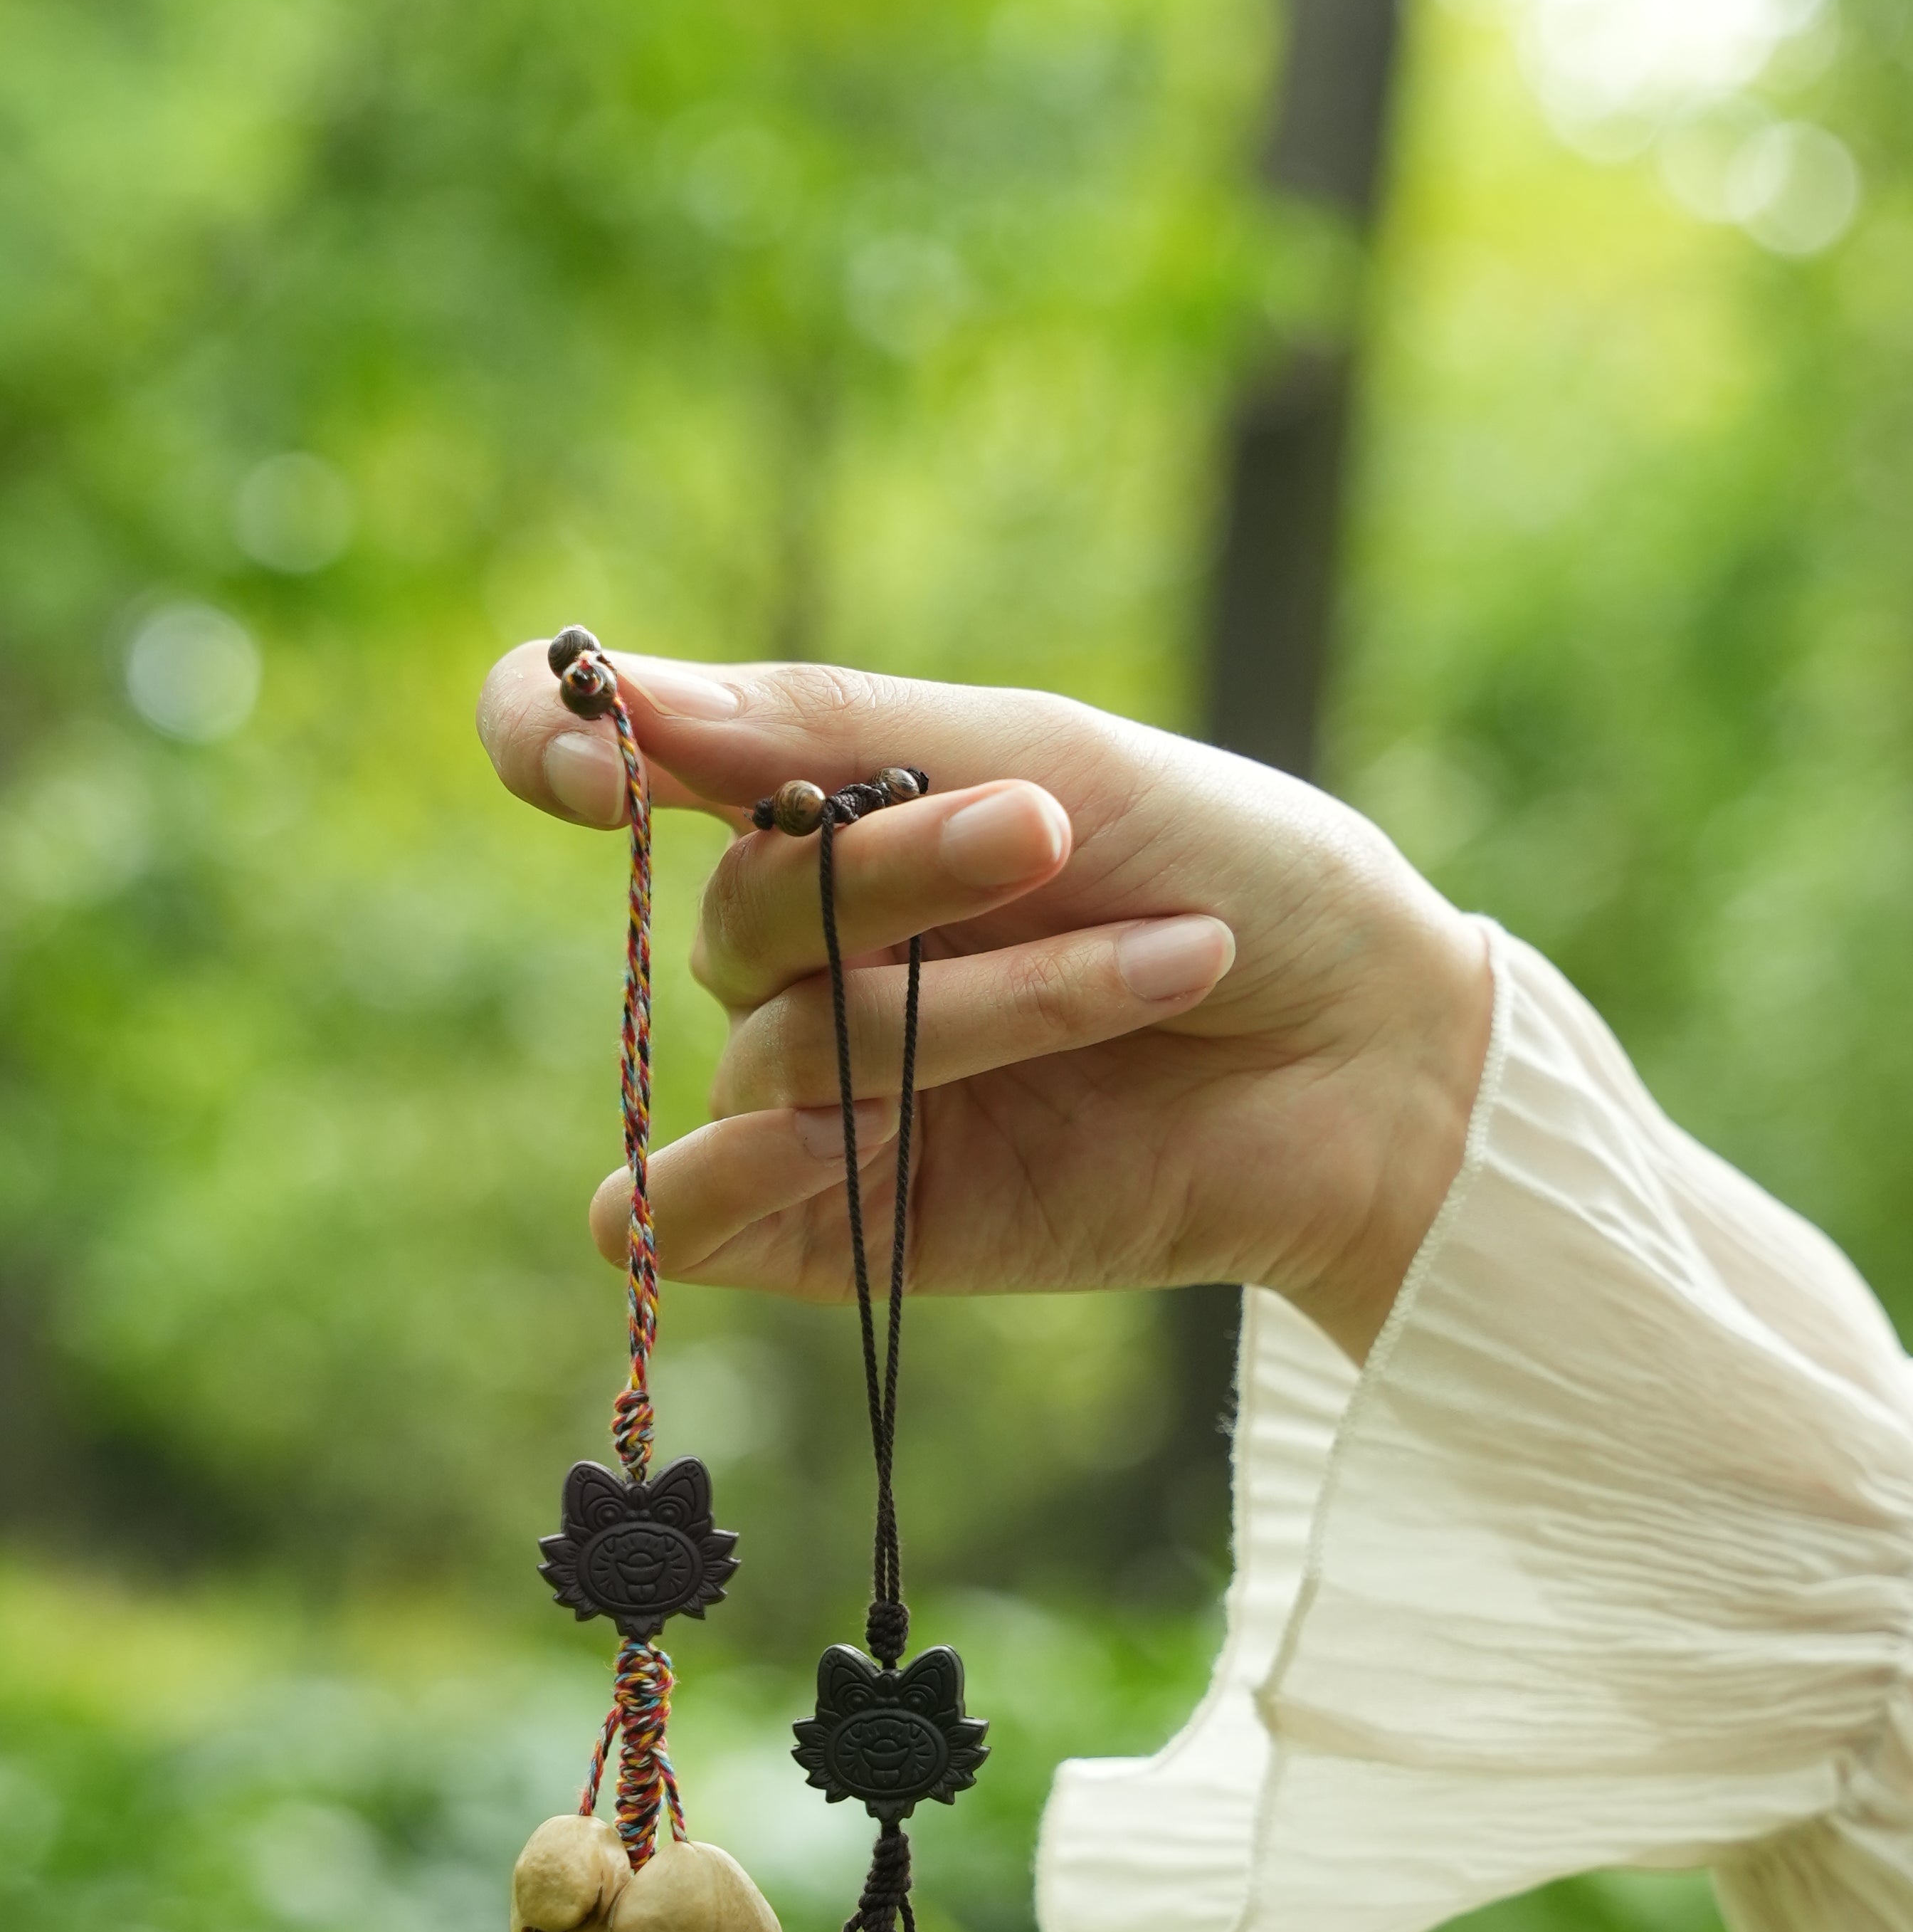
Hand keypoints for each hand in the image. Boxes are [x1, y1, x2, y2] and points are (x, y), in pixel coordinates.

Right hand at [474, 646, 1492, 1363]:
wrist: (1381, 1051)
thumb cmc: (1237, 874)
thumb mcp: (1046, 759)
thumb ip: (829, 735)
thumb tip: (625, 698)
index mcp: (822, 814)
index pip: (602, 762)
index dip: (549, 744)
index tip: (599, 758)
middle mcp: (801, 957)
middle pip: (730, 917)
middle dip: (888, 876)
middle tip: (1051, 835)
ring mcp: (821, 1099)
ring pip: (779, 1052)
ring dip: (966, 1006)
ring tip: (1156, 963)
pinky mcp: (852, 1234)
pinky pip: (701, 1223)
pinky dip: (733, 1179)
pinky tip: (839, 1135)